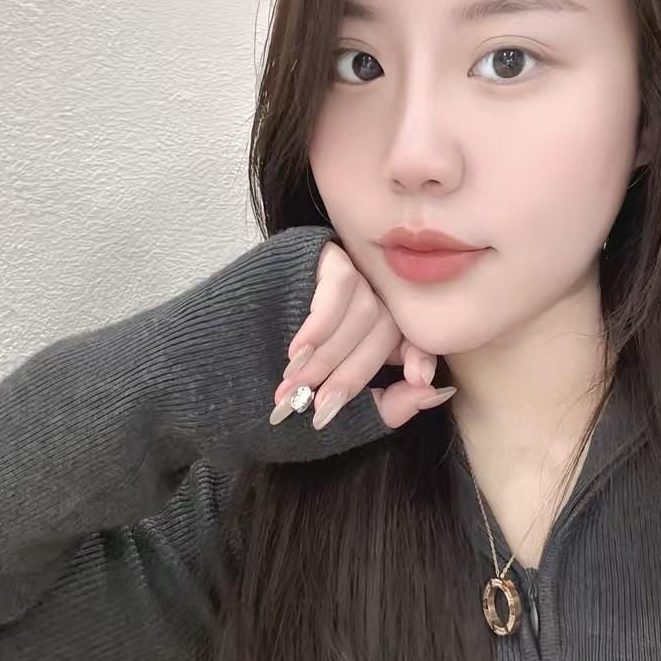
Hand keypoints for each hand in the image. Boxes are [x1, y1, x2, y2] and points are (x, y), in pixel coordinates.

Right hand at [269, 239, 455, 430]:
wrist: (227, 347)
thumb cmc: (292, 381)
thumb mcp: (343, 403)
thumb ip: (388, 405)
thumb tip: (433, 393)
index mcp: (385, 329)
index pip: (416, 336)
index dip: (419, 357)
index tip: (417, 379)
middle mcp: (375, 295)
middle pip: (385, 330)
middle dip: (351, 374)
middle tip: (319, 406)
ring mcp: (353, 271)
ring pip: (364, 311)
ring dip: (328, 355)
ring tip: (296, 383)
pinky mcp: (327, 254)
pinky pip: (339, 284)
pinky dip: (321, 324)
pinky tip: (297, 351)